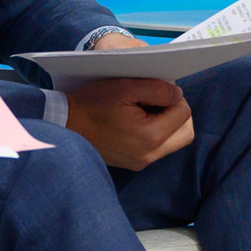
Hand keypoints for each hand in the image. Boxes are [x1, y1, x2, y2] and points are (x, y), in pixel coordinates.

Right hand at [64, 74, 192, 171]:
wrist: (65, 125)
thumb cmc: (92, 104)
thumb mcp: (125, 87)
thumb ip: (157, 89)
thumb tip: (178, 94)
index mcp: (149, 136)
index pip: (183, 113)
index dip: (173, 97)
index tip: (155, 90)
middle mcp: (149, 155)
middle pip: (185, 133)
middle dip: (177, 113)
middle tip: (157, 100)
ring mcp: (142, 162)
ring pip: (174, 141)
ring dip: (168, 124)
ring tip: (147, 110)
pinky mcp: (134, 163)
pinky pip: (159, 147)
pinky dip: (156, 133)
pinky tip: (139, 121)